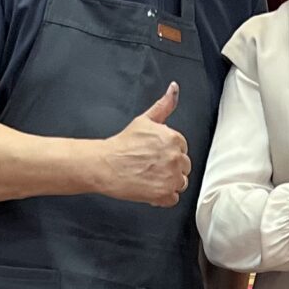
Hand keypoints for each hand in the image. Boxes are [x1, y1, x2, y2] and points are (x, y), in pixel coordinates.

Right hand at [97, 82, 190, 205]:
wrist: (105, 165)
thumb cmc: (122, 144)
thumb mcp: (144, 120)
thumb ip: (164, 105)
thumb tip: (174, 89)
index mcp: (173, 139)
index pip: (182, 149)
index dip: (168, 153)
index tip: (155, 155)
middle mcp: (175, 158)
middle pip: (183, 167)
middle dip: (170, 168)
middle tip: (150, 166)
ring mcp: (171, 177)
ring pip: (180, 183)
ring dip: (168, 183)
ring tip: (150, 178)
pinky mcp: (164, 194)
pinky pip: (173, 199)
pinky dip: (162, 197)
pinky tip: (150, 189)